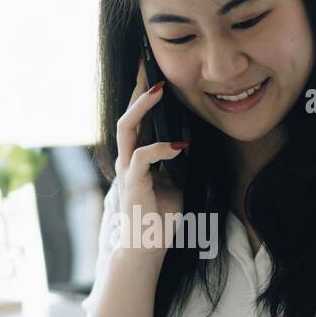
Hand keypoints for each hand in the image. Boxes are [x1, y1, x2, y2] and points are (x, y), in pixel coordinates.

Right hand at [112, 60, 185, 254]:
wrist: (146, 250)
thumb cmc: (160, 220)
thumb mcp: (177, 183)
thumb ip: (178, 160)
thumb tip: (189, 135)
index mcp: (137, 158)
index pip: (139, 120)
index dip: (146, 96)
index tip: (157, 72)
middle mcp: (127, 159)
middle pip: (128, 115)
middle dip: (139, 90)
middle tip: (150, 65)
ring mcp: (127, 170)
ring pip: (126, 128)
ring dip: (142, 107)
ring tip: (159, 90)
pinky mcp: (132, 183)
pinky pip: (143, 157)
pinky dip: (162, 147)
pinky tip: (180, 145)